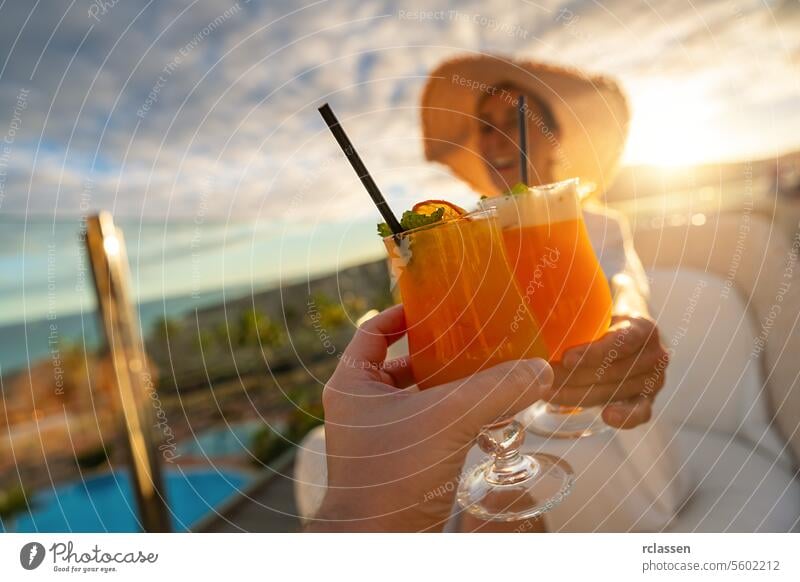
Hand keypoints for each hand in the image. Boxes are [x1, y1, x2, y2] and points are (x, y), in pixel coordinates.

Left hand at [310, 304, 553, 531]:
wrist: (378, 545)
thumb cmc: (392, 476)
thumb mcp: (447, 421)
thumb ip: (495, 390)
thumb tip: (542, 370)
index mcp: (352, 384)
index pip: (373, 332)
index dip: (401, 314)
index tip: (434, 305)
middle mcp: (361, 408)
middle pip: (401, 365)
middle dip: (437, 354)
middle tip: (475, 340)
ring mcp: (378, 439)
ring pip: (418, 400)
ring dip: (451, 389)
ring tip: (490, 375)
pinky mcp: (399, 465)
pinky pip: (429, 430)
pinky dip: (455, 421)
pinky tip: (490, 418)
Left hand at [544, 315, 668, 428]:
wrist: (630, 330)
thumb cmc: (607, 318)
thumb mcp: (599, 308)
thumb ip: (579, 311)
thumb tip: (542, 310)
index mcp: (642, 328)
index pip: (620, 342)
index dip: (593, 352)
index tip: (566, 359)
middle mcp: (653, 354)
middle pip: (611, 371)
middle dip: (572, 376)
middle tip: (542, 377)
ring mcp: (654, 379)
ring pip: (612, 391)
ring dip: (577, 394)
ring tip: (547, 393)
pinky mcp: (648, 399)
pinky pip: (639, 412)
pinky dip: (623, 416)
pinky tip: (606, 416)